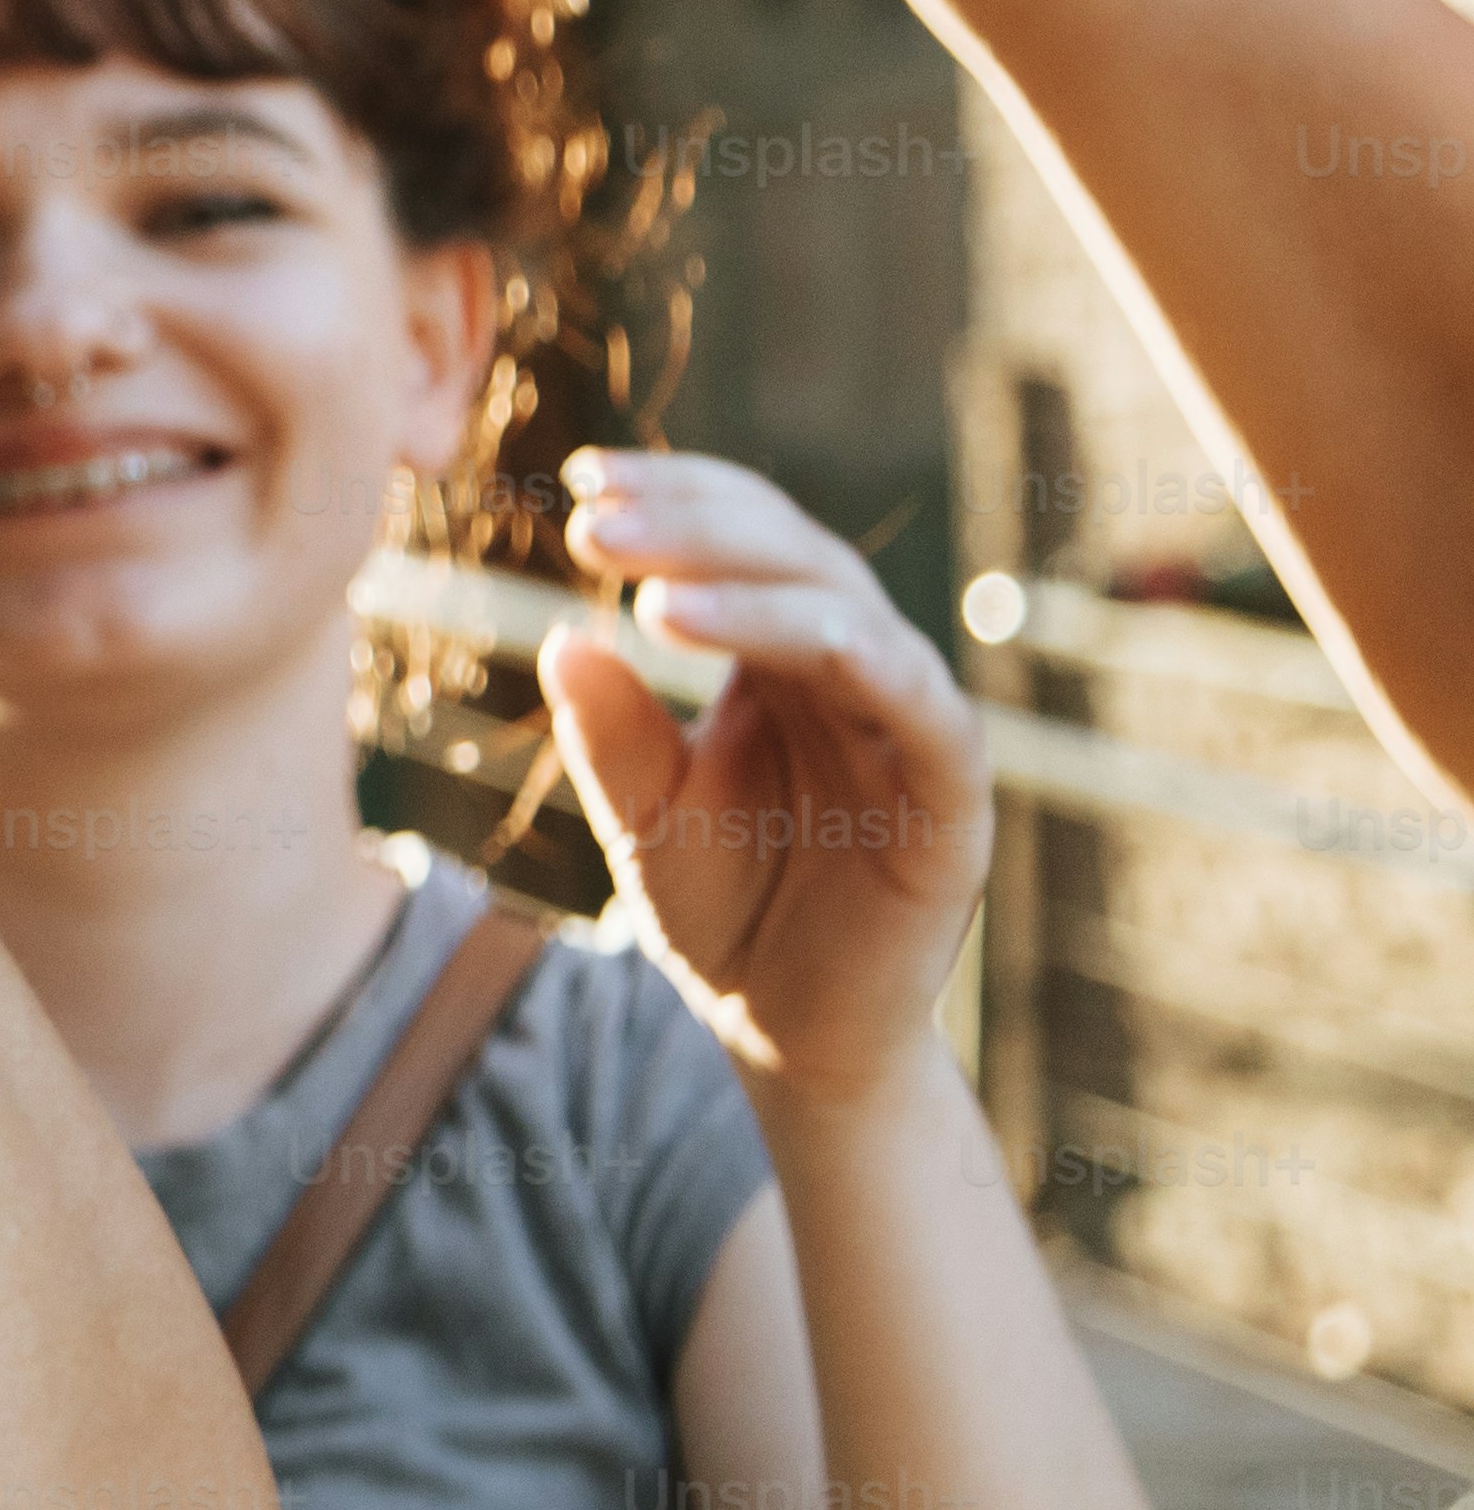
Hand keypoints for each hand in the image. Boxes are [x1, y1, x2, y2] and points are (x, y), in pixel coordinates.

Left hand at [533, 449, 993, 1109]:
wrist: (786, 1031)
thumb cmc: (722, 908)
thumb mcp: (642, 813)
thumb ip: (609, 730)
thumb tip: (558, 635)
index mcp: (785, 658)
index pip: (744, 541)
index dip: (674, 498)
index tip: (579, 478)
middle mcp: (856, 672)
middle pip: (794, 556)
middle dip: (694, 527)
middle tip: (592, 521)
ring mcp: (910, 727)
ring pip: (849, 615)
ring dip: (749, 586)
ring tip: (647, 590)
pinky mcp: (950, 794)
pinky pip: (920, 706)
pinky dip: (844, 658)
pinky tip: (748, 648)